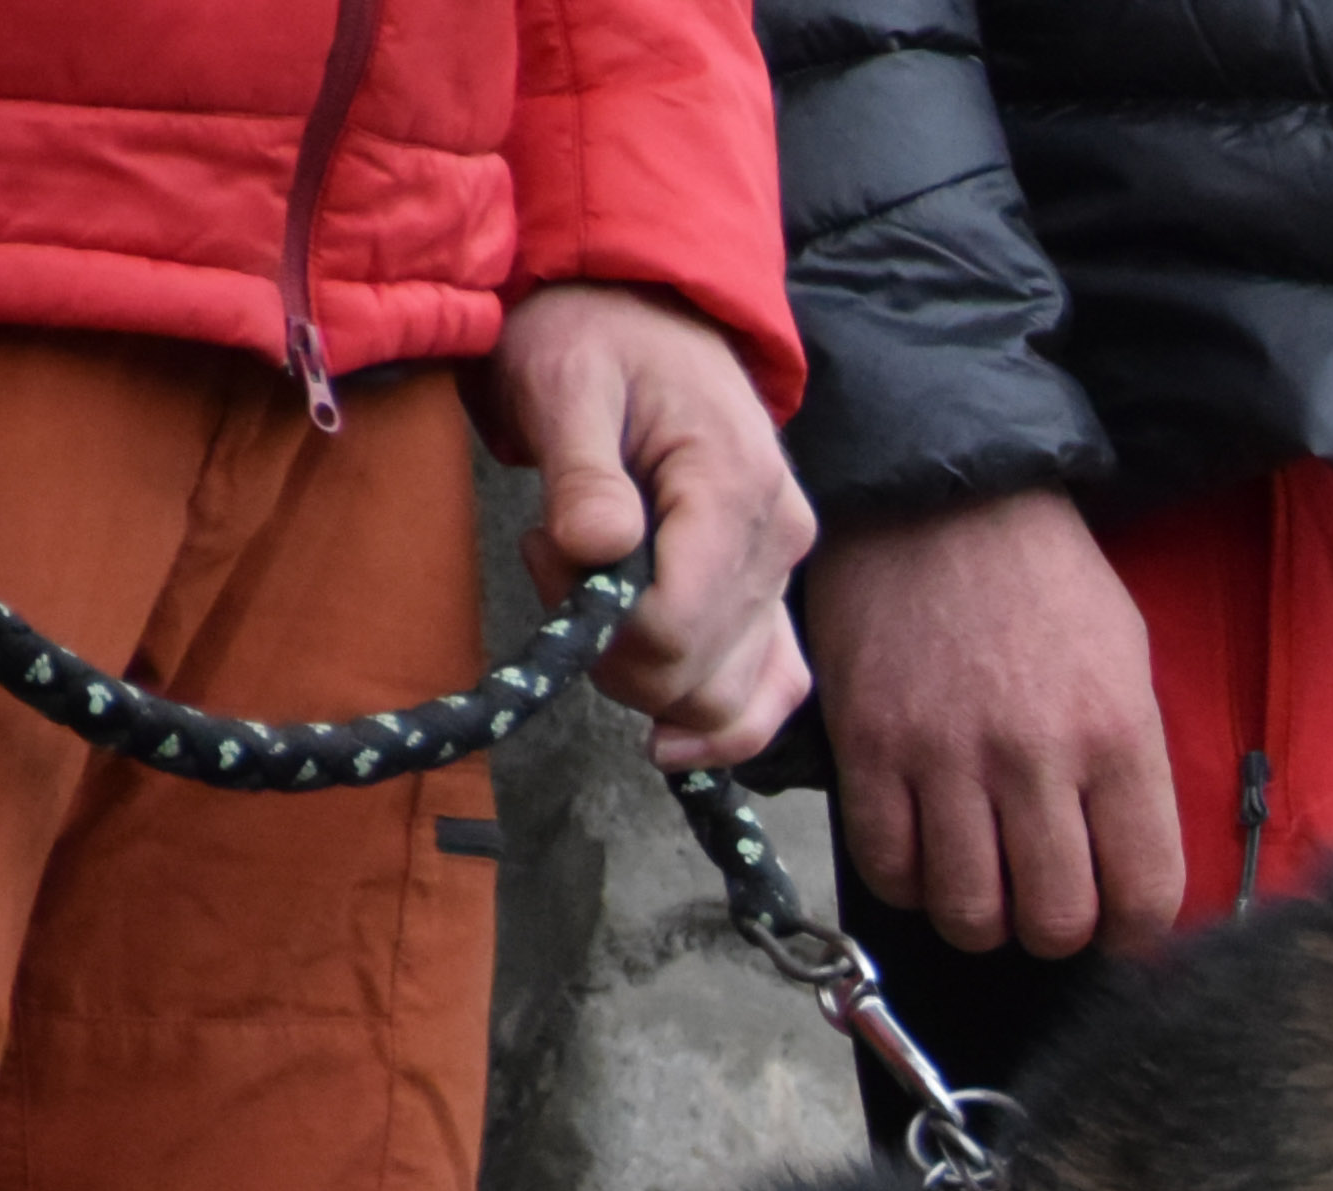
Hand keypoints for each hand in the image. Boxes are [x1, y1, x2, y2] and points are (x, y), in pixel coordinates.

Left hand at [484, 282, 816, 764]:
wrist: (649, 310)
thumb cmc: (596, 337)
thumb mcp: (565, 379)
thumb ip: (582, 470)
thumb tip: (596, 548)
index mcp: (734, 491)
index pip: (677, 627)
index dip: (599, 629)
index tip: (548, 555)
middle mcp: (779, 543)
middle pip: (697, 674)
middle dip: (609, 649)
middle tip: (558, 562)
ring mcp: (784, 573)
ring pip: (728, 697)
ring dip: (644, 677)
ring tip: (598, 591)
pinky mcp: (775, 591)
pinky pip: (773, 688)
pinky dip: (722, 725)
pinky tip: (668, 737)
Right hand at [796, 490, 1184, 957]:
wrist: (941, 497)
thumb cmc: (1046, 582)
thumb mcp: (1128, 665)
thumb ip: (1133, 770)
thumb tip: (1133, 868)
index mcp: (1118, 739)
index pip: (1145, 897)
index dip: (1134, 933)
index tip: (1120, 925)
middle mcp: (1036, 759)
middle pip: (1055, 922)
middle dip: (1056, 934)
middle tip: (1045, 906)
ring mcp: (946, 757)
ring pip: (969, 912)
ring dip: (981, 920)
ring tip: (985, 888)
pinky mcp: (869, 748)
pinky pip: (888, 867)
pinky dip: (910, 884)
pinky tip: (925, 857)